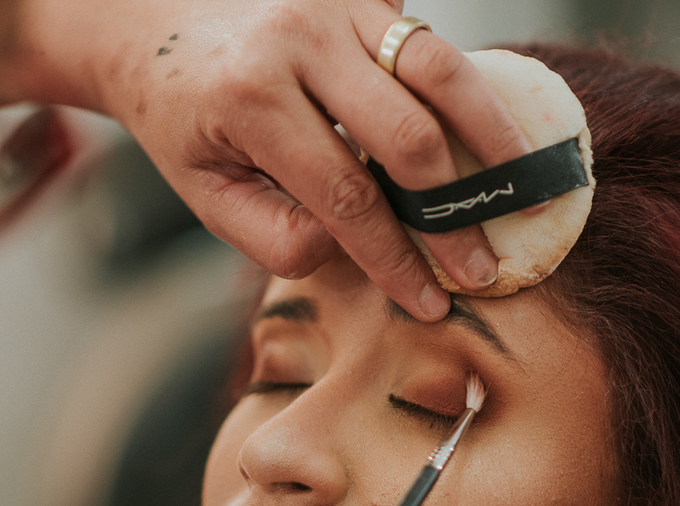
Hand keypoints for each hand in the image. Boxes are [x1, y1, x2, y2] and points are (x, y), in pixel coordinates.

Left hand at [14, 0, 531, 319]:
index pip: (346, 197)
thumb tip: (357, 248)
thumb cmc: (184, 119)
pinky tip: (494, 136)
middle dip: (454, 214)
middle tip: (483, 265)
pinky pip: (428, 41)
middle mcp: (299, 39)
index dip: (397, 259)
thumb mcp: (205, 192)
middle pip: (409, 135)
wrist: (153, 25)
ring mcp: (336, 5)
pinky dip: (467, 92)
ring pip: (440, 71)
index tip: (432, 302)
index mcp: (251, 99)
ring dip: (492, 137)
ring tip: (527, 188)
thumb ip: (275, 236)